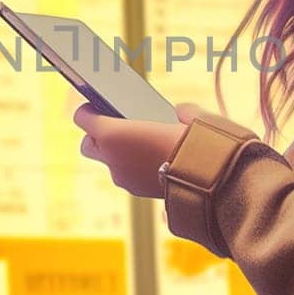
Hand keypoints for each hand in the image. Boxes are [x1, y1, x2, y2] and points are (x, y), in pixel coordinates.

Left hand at [74, 100, 203, 198]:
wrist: (211, 182)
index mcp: (111, 133)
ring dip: (119, 153)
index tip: (100, 104)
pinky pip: (127, 175)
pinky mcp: (136, 191)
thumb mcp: (188, 114)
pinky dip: (134, 167)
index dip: (90, 109)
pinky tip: (154, 159)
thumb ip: (176, 111)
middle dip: (99, 135)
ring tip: (142, 143)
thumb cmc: (196, 142)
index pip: (82, 117)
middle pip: (88, 144)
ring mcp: (122, 177)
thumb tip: (179, 113)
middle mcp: (110, 158)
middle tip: (119, 125)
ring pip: (109, 162)